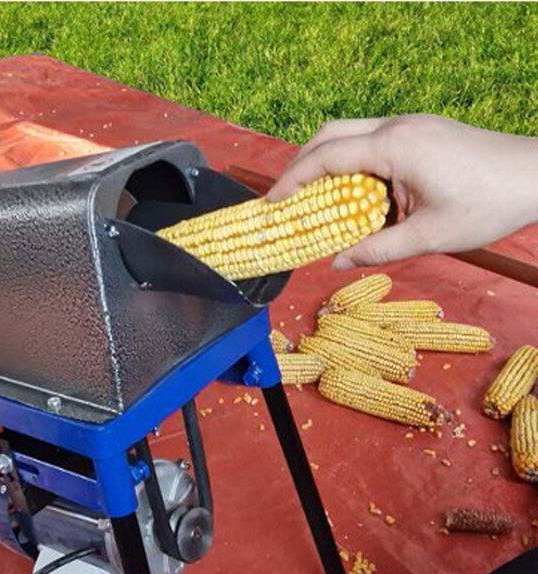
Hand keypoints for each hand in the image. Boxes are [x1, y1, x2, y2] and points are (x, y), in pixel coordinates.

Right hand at [267, 114, 537, 268]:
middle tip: (285, 198)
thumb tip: (337, 261)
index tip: (271, 202)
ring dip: (327, 164)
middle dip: (301, 165)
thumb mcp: (428, 237)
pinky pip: (372, 143)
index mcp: (395, 148)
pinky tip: (356, 196)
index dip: (293, 180)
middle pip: (330, 134)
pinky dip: (352, 165)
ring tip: (315, 201)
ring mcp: (411, 125)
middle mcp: (398, 127)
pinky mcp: (421, 132)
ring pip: (350, 134)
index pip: (326, 157)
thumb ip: (376, 249)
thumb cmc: (488, 204)